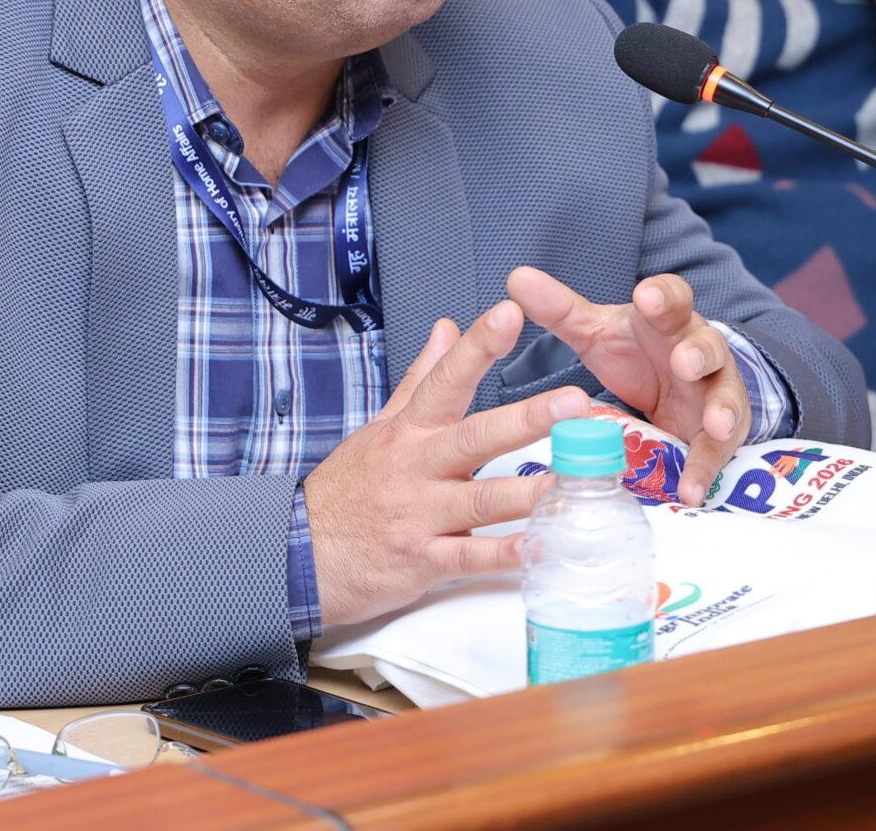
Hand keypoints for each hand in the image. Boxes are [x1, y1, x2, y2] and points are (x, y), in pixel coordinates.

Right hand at [303, 302, 587, 627]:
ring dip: (529, 491)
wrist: (301, 553)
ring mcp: (420, 515)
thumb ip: (419, 378)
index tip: (510, 313)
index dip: (477, 346)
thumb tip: (446, 328)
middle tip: (573, 401)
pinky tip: (543, 547)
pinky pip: (471, 558)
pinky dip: (508, 556)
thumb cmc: (347, 489)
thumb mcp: (379, 427)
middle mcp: (416, 468)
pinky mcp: (423, 561)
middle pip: (474, 437)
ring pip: (481, 500)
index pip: (445, 379)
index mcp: (408, 432)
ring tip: (574, 480)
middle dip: (525, 419)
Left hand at [506, 267, 747, 505]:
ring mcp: (714, 392)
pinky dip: (705, 469)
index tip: (645, 298)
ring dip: (724, 409)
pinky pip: (716, 451)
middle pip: (708, 344)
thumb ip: (561, 309)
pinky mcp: (718, 434)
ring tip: (716, 424)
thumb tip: (516, 277)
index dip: (663, 297)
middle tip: (682, 361)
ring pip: (727, 396)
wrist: (676, 390)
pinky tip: (691, 490)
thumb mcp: (598, 332)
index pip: (673, 298)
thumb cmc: (636, 352)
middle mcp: (699, 351)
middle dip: (698, 352)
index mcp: (668, 320)